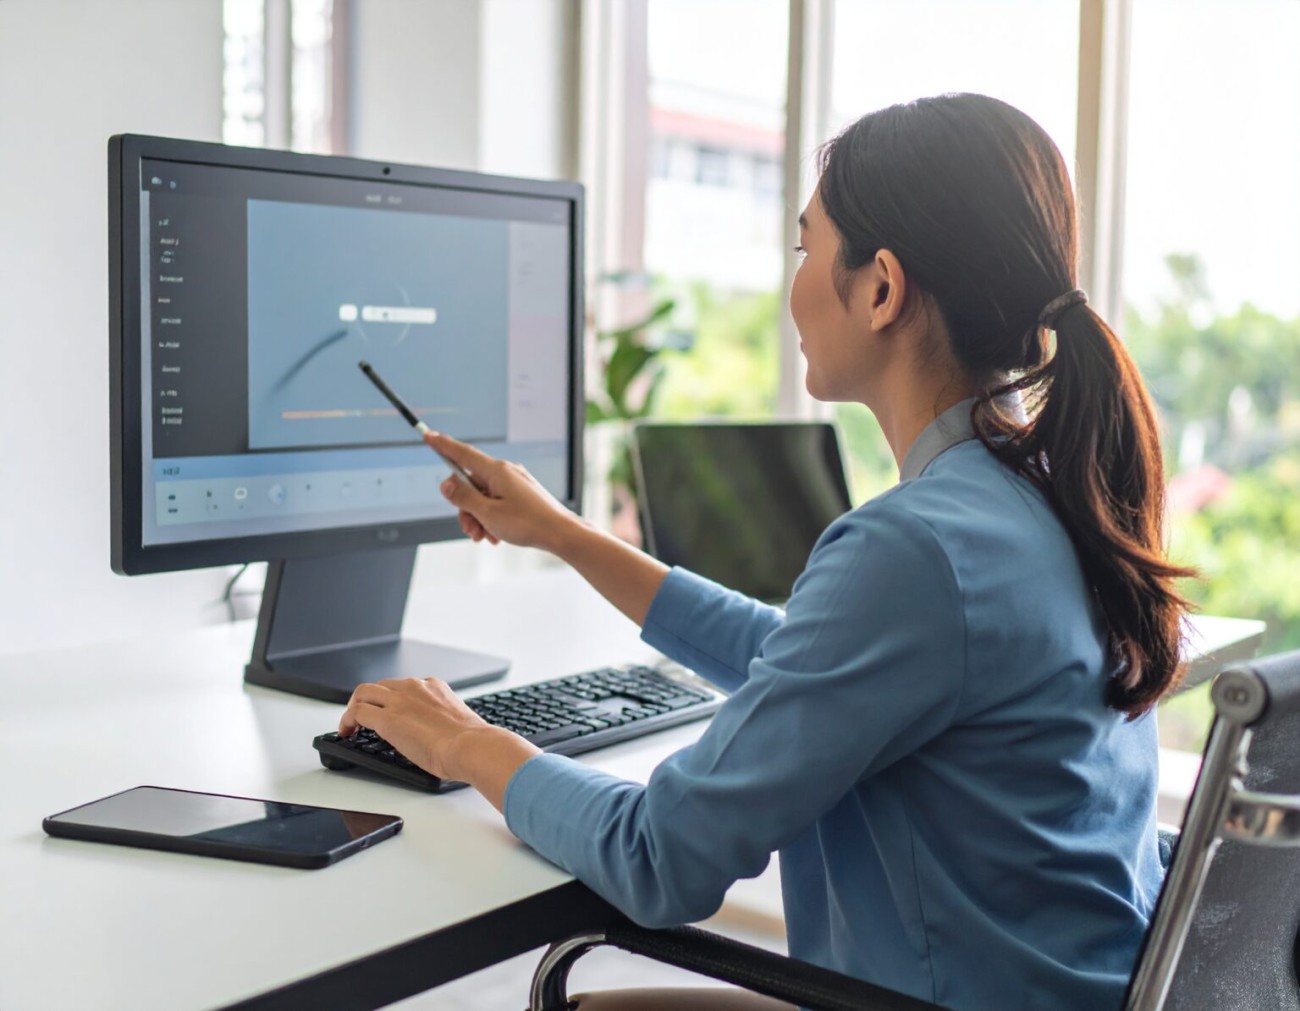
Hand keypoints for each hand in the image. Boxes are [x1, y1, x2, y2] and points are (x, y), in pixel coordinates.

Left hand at [338, 677, 498, 782]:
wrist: (470, 746)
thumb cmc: (470, 741)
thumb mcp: (455, 720)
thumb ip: (441, 719)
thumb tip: (435, 735)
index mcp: (433, 687)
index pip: (403, 686)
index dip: (390, 698)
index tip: (387, 711)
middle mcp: (414, 687)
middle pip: (380, 685)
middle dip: (368, 699)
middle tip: (363, 717)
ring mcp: (399, 701)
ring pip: (363, 692)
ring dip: (354, 707)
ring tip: (351, 724)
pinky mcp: (387, 719)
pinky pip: (357, 712)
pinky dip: (347, 720)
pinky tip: (347, 733)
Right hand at [425, 430, 581, 552]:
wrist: (561, 534)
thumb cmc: (528, 523)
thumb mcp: (488, 513)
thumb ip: (463, 497)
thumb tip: (446, 483)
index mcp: (497, 471)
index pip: (463, 453)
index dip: (443, 445)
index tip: (428, 435)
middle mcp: (506, 472)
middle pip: (471, 484)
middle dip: (465, 508)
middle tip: (470, 530)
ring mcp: (515, 482)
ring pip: (483, 496)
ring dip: (478, 517)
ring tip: (485, 537)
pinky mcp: (522, 494)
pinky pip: (498, 502)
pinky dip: (492, 518)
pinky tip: (497, 535)